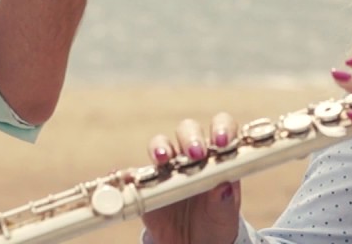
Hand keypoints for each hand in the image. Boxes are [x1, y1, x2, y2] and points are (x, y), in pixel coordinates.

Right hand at [139, 112, 241, 243]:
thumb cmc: (215, 224)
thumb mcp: (224, 216)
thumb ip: (224, 202)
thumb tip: (224, 187)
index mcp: (217, 157)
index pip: (222, 129)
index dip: (222, 129)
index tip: (221, 142)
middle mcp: (191, 156)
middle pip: (188, 131)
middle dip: (191, 137)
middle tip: (196, 153)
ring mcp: (168, 168)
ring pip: (160, 144)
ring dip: (160, 147)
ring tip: (162, 158)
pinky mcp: (147, 185)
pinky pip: (134, 175)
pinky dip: (129, 174)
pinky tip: (126, 177)